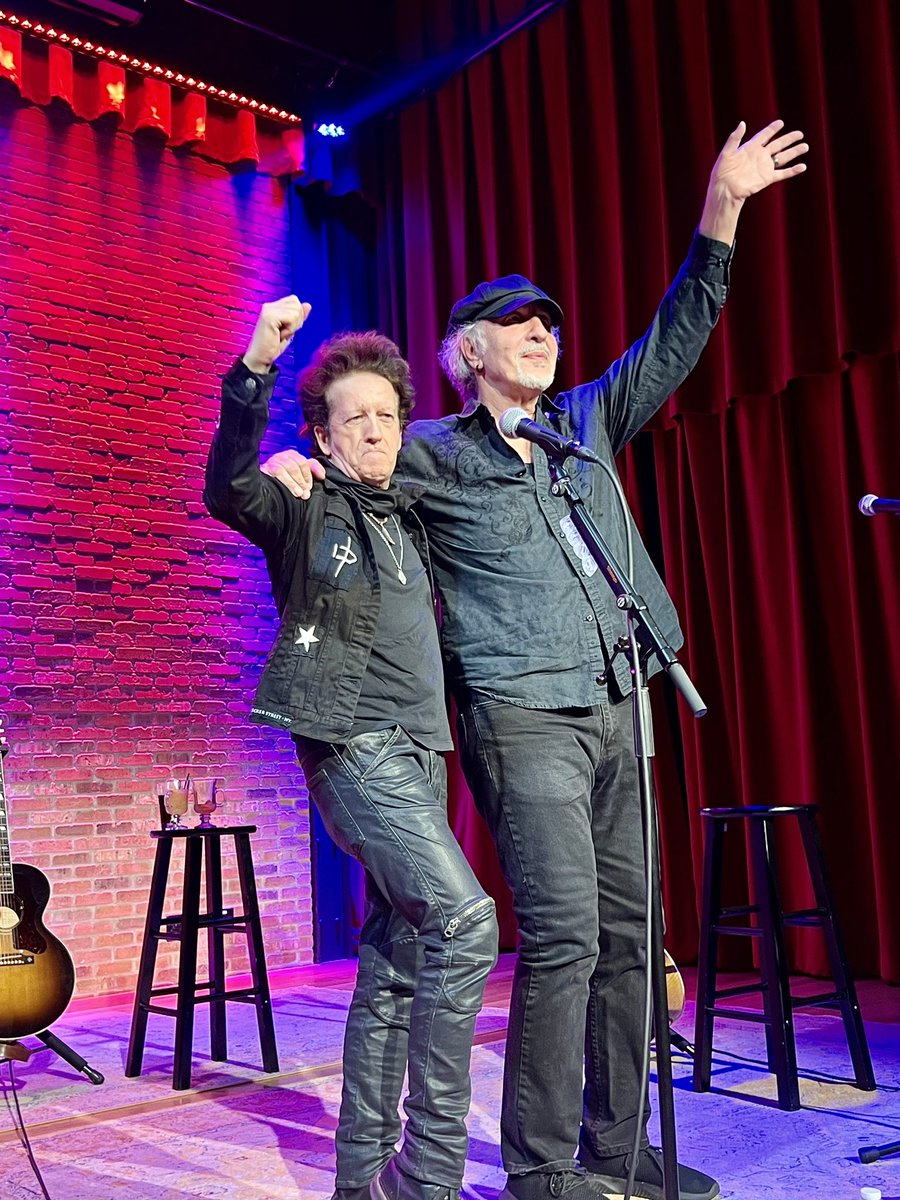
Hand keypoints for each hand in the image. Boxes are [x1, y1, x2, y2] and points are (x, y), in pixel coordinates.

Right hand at [243, 296, 311, 374]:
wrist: (261, 358)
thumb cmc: (273, 346)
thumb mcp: (290, 330)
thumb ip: (298, 317)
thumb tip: (308, 305)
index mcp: (273, 307)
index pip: (294, 301)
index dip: (297, 316)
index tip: (285, 329)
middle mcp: (269, 306)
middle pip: (297, 304)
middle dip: (296, 321)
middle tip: (282, 332)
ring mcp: (268, 309)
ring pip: (296, 311)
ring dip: (292, 326)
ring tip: (280, 334)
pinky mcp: (269, 316)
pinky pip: (291, 318)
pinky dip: (289, 330)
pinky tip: (279, 335)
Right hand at [260, 449, 324, 499]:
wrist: (265, 486)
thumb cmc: (285, 480)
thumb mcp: (300, 474)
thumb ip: (312, 470)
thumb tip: (323, 475)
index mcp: (292, 455)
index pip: (306, 462)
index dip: (310, 475)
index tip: (311, 487)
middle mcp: (283, 456)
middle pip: (298, 464)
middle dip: (303, 480)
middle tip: (306, 493)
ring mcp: (274, 461)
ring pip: (289, 467)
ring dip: (295, 482)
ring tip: (300, 494)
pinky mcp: (265, 468)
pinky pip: (278, 471)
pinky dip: (287, 482)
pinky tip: (291, 491)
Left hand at [699, 119, 807, 243]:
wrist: (725, 190)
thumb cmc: (722, 172)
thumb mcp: (726, 153)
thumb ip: (734, 138)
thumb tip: (743, 123)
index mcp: (750, 148)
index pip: (764, 135)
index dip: (772, 129)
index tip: (781, 122)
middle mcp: (759, 156)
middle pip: (778, 144)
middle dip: (789, 139)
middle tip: (800, 133)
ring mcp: (764, 167)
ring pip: (783, 157)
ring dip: (794, 152)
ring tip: (805, 146)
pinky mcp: (767, 178)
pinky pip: (782, 173)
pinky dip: (793, 170)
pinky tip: (802, 166)